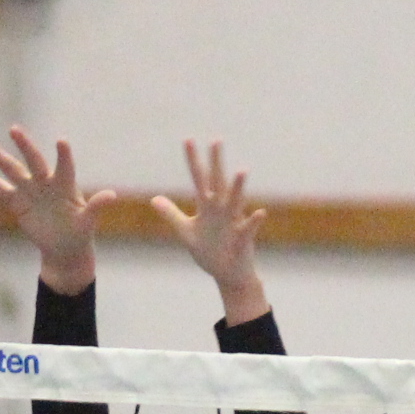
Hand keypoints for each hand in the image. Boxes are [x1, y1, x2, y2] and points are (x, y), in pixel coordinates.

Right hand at [0, 126, 111, 291]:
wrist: (64, 246)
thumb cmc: (80, 233)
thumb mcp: (88, 223)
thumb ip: (96, 207)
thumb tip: (112, 196)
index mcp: (65, 186)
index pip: (64, 167)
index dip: (63, 155)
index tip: (61, 142)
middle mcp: (45, 182)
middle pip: (33, 161)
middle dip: (24, 146)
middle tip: (14, 129)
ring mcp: (29, 190)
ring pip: (11, 170)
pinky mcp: (16, 202)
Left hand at [149, 138, 267, 312]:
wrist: (227, 273)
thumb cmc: (210, 251)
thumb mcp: (186, 232)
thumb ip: (172, 214)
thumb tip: (154, 199)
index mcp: (207, 207)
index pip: (198, 179)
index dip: (193, 160)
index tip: (188, 140)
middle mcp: (221, 210)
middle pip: (218, 182)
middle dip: (216, 163)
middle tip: (216, 141)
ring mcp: (233, 223)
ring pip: (235, 202)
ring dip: (238, 188)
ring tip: (242, 171)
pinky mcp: (242, 240)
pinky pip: (249, 229)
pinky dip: (254, 222)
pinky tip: (260, 213)